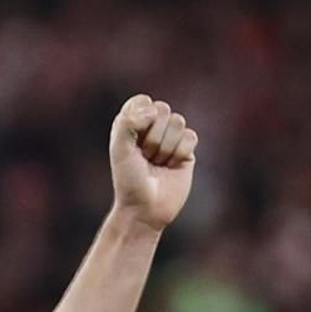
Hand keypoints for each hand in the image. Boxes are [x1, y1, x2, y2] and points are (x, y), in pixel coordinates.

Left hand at [109, 95, 197, 231]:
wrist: (144, 210)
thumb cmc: (129, 181)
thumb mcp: (120, 149)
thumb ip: (128, 122)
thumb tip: (154, 109)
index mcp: (133, 122)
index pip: (143, 101)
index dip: (140, 119)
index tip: (133, 142)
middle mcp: (152, 126)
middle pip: (163, 109)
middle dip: (153, 136)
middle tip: (145, 158)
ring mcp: (171, 138)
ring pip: (178, 122)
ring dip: (165, 147)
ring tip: (157, 164)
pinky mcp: (187, 151)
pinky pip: (190, 136)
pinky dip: (180, 153)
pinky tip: (172, 167)